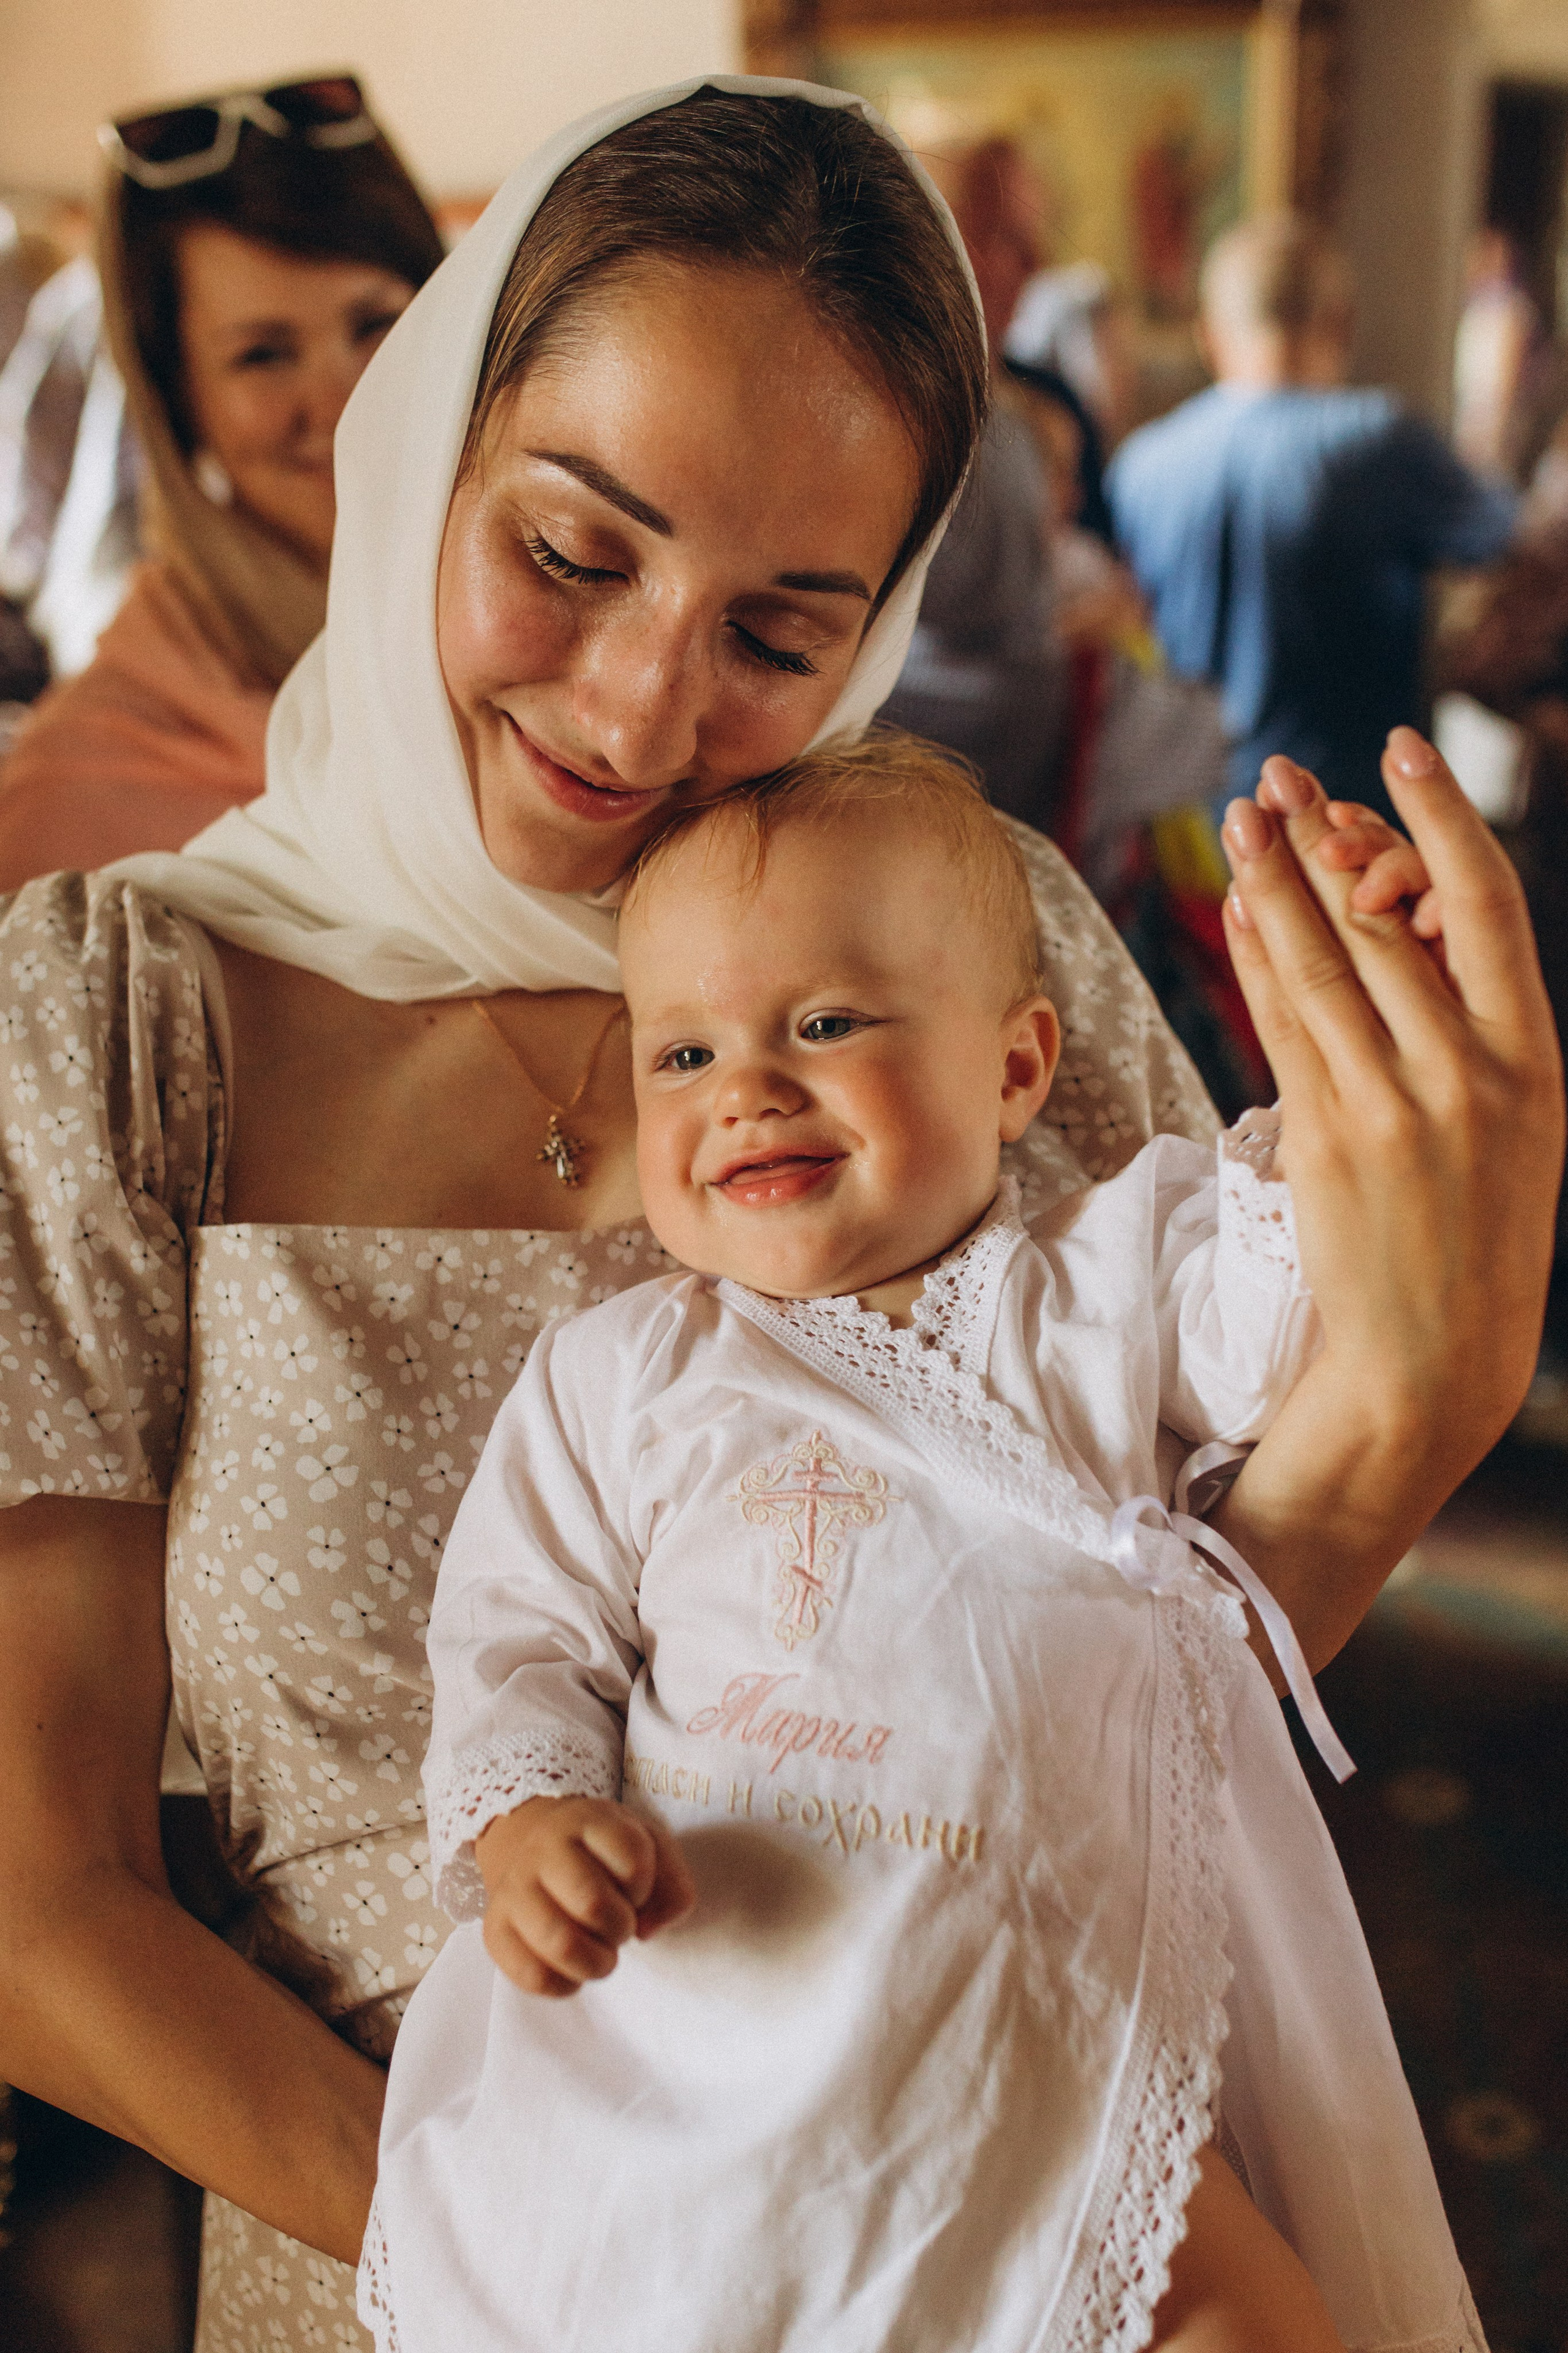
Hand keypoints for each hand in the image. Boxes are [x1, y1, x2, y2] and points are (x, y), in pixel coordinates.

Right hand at [476, 1794, 695, 1997]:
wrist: (531, 1842)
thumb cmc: (602, 1854)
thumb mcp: (648, 1847)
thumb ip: (673, 1885)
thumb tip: (648, 1930)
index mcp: (588, 1820)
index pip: (632, 1859)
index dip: (644, 1886)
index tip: (634, 1888)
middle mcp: (544, 1849)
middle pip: (593, 1904)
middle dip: (620, 1928)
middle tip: (618, 1927)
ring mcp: (513, 1889)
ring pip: (560, 1943)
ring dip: (595, 1962)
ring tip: (599, 1953)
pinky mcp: (494, 1929)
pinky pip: (532, 1976)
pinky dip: (565, 1984)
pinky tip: (572, 1968)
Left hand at [1213, 728, 1563, 1667]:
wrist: (1436, 1352)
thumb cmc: (1476, 1219)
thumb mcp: (1512, 1113)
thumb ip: (1465, 1015)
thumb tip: (1391, 906)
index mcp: (1532, 1050)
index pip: (1486, 898)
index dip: (1439, 812)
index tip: (1398, 744)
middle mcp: (1469, 1069)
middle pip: (1383, 918)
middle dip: (1325, 837)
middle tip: (1275, 781)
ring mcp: (1395, 1104)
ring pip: (1320, 963)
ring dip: (1272, 882)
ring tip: (1240, 821)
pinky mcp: (1326, 1140)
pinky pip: (1282, 1025)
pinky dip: (1256, 960)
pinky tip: (1237, 909)